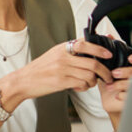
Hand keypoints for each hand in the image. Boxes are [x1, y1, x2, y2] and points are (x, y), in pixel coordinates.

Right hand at [0, 39, 114, 110]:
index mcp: (62, 48)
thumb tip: (89, 51)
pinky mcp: (61, 82)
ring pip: (89, 75)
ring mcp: (62, 69)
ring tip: (90, 83)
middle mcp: (63, 57)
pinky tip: (80, 87)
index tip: (108, 55)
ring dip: (94, 82)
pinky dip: (85, 87)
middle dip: (105, 72)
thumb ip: (70, 52)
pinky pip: (81, 84)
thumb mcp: (54, 54)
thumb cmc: (39, 69)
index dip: (100, 49)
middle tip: (109, 76)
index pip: (85, 44)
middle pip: (93, 63)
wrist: (23, 81)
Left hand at [99, 52, 131, 131]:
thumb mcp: (109, 65)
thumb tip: (108, 36)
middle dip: (128, 72)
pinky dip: (122, 95)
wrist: (109, 100)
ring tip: (110, 85)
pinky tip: (116, 95)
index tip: (131, 58)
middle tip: (115, 73)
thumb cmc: (112, 81)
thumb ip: (111, 51)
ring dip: (121, 84)